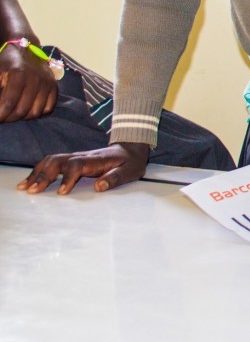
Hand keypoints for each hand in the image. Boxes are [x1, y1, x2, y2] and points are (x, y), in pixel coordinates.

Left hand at [0, 44, 56, 120]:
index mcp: (18, 75)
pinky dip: (37, 113)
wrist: (24, 49)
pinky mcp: (54, 87)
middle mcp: (35, 79)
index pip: (9, 103)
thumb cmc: (6, 62)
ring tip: (14, 114)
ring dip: (23, 117)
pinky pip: (48, 108)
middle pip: (22, 110)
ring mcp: (47, 83)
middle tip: (3, 118)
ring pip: (36, 112)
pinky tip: (28, 109)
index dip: (1, 114)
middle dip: (10, 118)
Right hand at [17, 142, 149, 193]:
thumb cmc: (130, 162)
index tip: (62, 193)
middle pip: (58, 161)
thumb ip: (115, 179)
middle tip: (33, 191)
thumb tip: (99, 187)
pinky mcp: (72, 160)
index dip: (68, 178)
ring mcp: (76, 157)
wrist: (131, 148)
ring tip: (25, 187)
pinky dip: (39, 170)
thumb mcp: (129, 171)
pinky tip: (30, 181)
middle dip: (44, 175)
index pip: (77, 165)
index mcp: (96, 160)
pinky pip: (52, 163)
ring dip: (37, 172)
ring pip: (52, 160)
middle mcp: (82, 156)